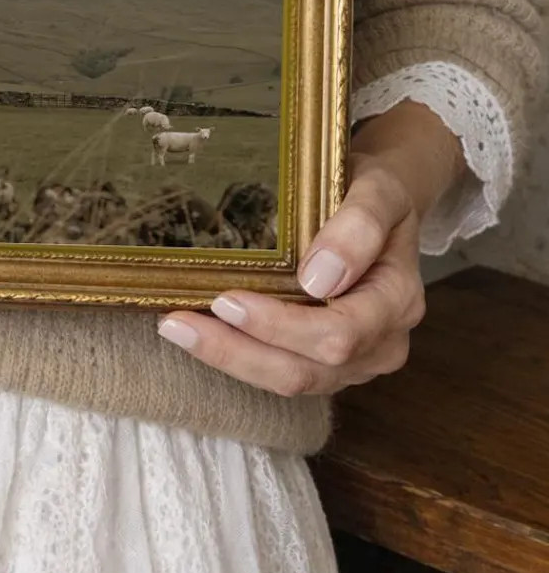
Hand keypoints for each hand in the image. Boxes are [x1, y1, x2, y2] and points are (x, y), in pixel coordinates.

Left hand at [157, 143, 431, 398]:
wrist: (382, 204)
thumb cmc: (377, 194)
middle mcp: (381, 344)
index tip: (227, 300)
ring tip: (176, 328)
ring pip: (288, 381)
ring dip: (229, 358)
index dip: (281, 326)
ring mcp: (356, 361)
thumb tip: (319, 277)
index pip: (340, 333)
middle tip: (178, 322)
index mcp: (397, 302)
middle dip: (238, 350)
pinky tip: (198, 332)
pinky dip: (238, 356)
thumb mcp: (378, 191)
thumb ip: (359, 227)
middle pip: (306, 370)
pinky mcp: (327, 363)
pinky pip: (280, 372)